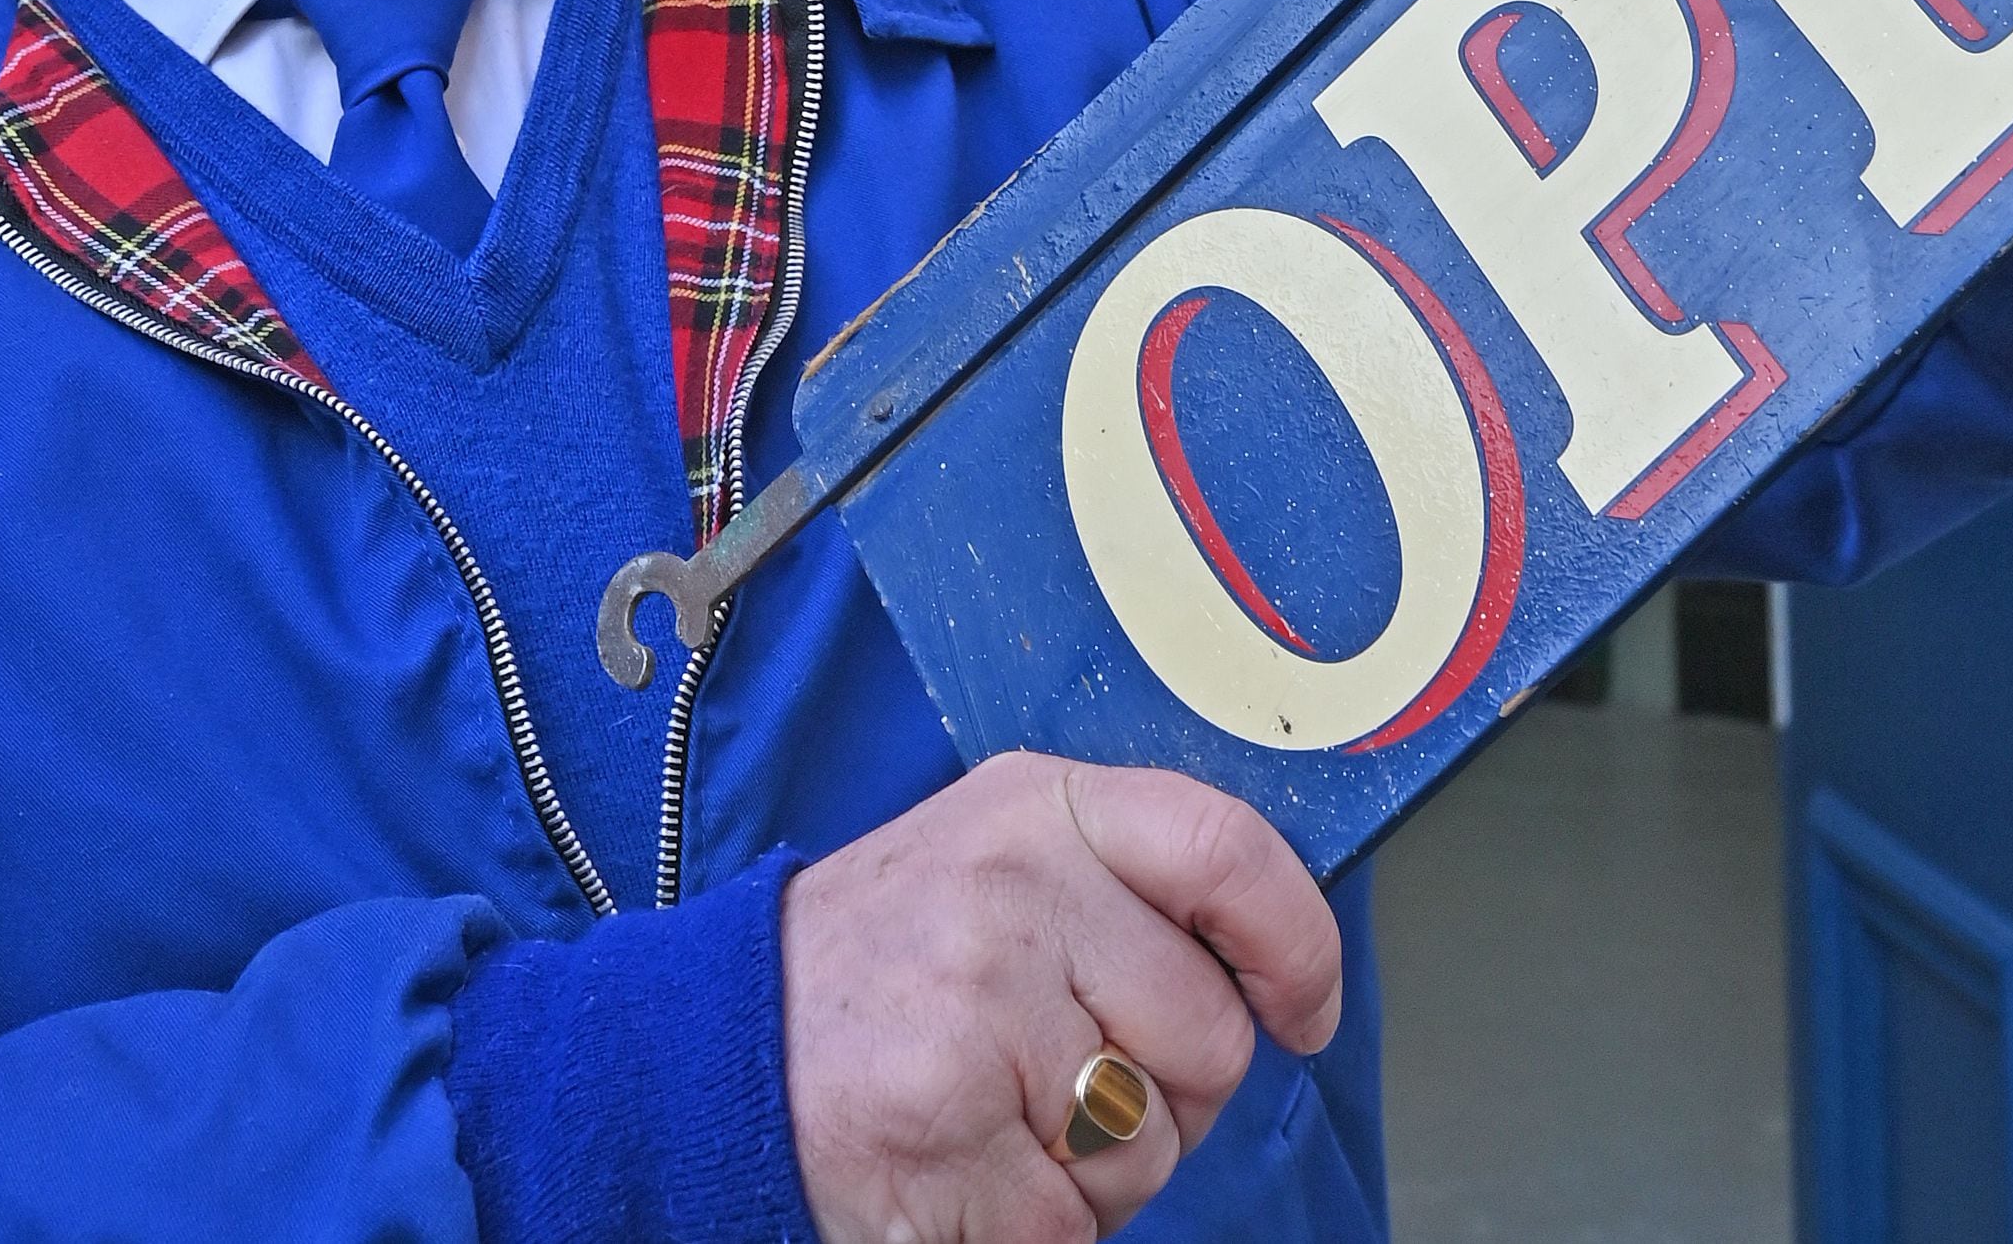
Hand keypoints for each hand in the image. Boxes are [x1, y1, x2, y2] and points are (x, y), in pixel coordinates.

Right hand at [783, 751, 1343, 1243]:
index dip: (1297, 944)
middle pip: (1208, 1038)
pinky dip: (1029, 1228)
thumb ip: (1124, 881)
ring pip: (1148, 1147)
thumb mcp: (997, 856)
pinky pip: (1070, 1229)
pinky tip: (964, 1169)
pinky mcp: (942, 1137)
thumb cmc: (883, 963)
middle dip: (1166, 1094)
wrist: (711, 1048)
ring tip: (998, 1118)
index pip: (1225, 852)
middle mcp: (1009, 895)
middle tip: (1068, 1079)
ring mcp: (974, 1016)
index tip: (1301, 1008)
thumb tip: (1274, 966)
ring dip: (1096, 1173)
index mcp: (1035, 810)